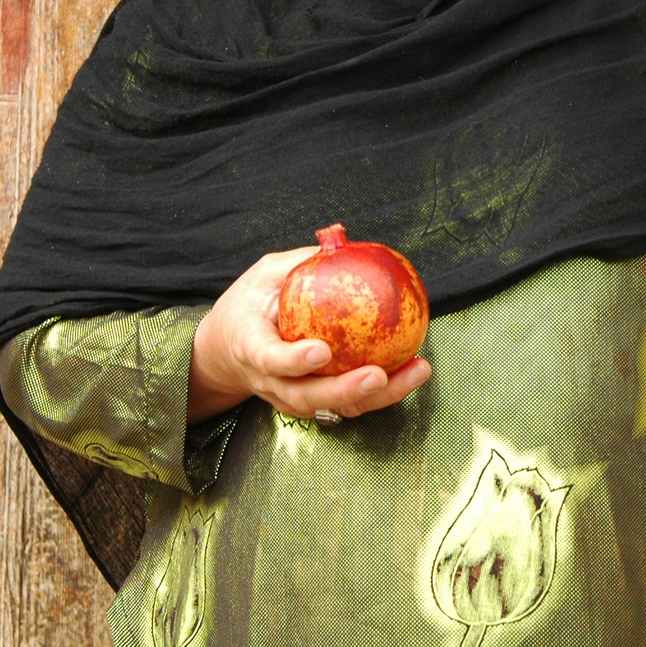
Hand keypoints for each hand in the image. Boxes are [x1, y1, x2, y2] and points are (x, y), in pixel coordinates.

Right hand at [187, 246, 431, 423]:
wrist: (228, 352)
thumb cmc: (248, 307)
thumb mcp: (262, 276)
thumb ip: (297, 263)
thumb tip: (340, 240)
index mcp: (251, 349)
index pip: (270, 360)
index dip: (294, 360)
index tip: (321, 351)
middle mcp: (272, 382)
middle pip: (308, 396)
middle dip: (346, 390)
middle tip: (380, 375)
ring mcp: (292, 398)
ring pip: (336, 406)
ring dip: (380, 396)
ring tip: (417, 371)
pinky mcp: (315, 403)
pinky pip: (351, 402)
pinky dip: (386, 391)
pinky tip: (415, 368)